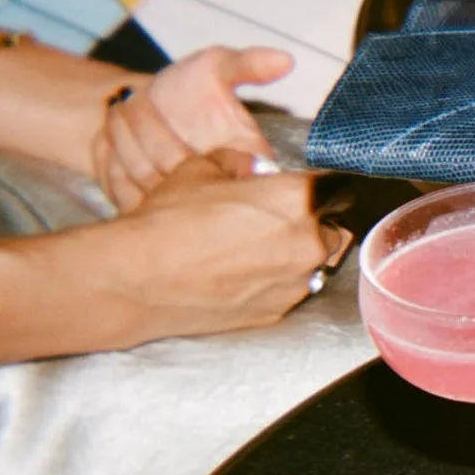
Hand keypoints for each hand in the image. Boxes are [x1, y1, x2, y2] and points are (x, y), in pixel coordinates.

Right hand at [85, 153, 348, 343]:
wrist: (138, 278)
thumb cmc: (169, 220)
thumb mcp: (201, 168)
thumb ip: (240, 162)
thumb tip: (253, 168)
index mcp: (299, 200)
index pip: (336, 187)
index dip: (321, 185)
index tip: (309, 187)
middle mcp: (309, 244)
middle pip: (332, 228)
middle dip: (312, 222)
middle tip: (276, 218)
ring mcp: (296, 284)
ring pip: (313, 264)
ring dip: (295, 254)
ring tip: (251, 248)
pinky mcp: (277, 312)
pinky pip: (289, 290)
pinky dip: (274, 281)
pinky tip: (240, 273)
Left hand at [94, 47, 292, 209]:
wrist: (140, 106)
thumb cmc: (188, 90)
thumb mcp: (217, 68)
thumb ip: (248, 64)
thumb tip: (286, 59)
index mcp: (247, 164)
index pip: (233, 170)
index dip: (204, 144)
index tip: (185, 113)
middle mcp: (216, 194)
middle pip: (181, 173)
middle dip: (151, 129)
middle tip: (137, 100)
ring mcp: (179, 210)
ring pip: (148, 181)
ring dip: (126, 139)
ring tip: (121, 110)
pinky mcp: (146, 215)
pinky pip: (124, 194)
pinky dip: (112, 161)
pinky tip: (113, 138)